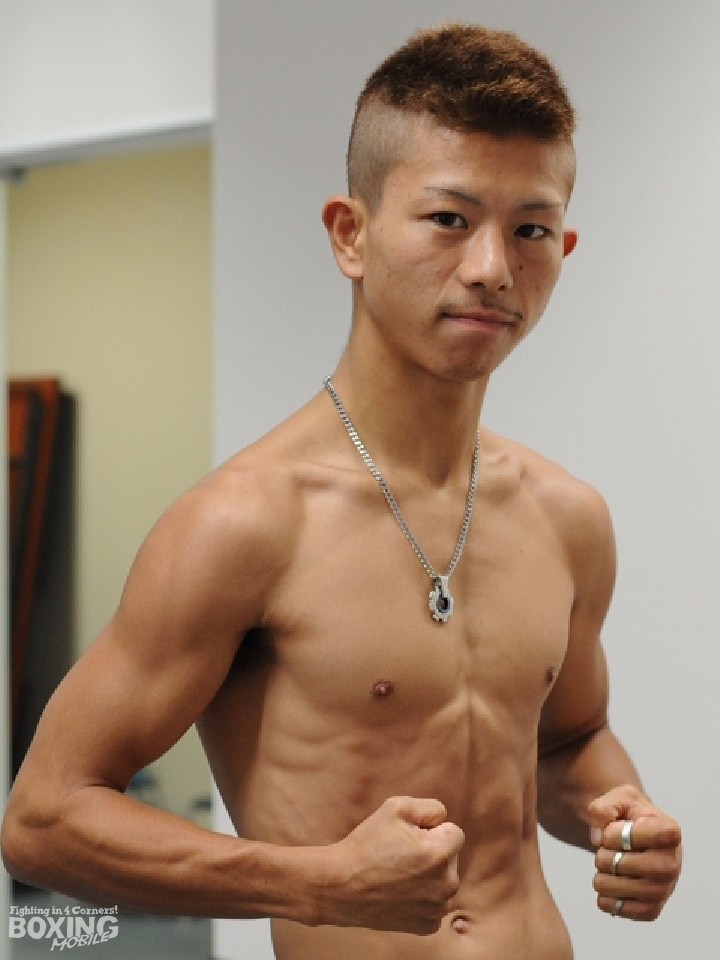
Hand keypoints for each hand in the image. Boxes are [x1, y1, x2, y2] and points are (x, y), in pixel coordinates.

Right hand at [322, 795, 463, 934]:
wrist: (341, 886)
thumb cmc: (367, 844)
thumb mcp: (396, 807)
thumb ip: (431, 808)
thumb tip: (444, 821)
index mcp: (440, 854)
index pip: (455, 832)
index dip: (431, 830)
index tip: (409, 836)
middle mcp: (446, 885)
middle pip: (451, 857)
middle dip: (433, 852)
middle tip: (401, 855)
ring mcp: (437, 909)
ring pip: (443, 880)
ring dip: (429, 875)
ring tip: (398, 873)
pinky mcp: (428, 925)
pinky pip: (435, 902)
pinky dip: (422, 897)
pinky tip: (399, 892)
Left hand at [588, 785, 681, 920]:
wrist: (637, 836)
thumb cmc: (629, 815)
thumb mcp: (616, 798)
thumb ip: (602, 809)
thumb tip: (597, 839)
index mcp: (669, 830)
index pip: (642, 835)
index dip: (617, 833)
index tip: (615, 829)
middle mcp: (672, 863)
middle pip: (623, 864)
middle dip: (604, 855)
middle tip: (606, 850)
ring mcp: (664, 889)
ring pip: (619, 889)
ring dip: (601, 876)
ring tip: (606, 866)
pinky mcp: (653, 909)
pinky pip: (620, 909)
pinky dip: (606, 898)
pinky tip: (609, 883)